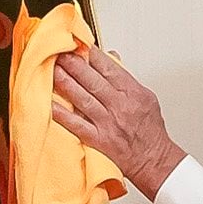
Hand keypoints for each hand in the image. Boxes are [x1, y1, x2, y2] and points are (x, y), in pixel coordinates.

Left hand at [51, 42, 186, 196]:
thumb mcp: (145, 98)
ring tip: (52, 69)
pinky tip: (49, 103)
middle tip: (59, 52)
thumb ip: (126, 78)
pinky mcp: (98, 139)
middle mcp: (120, 106)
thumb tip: (112, 58)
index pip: (109, 68)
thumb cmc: (149, 130)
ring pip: (83, 98)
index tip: (78, 44)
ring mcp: (108, 122)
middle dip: (74, 64)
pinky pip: (76, 124)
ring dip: (66, 82)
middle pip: (93, 80)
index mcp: (133, 93)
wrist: (153, 160)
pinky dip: (62, 114)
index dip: (91, 55)